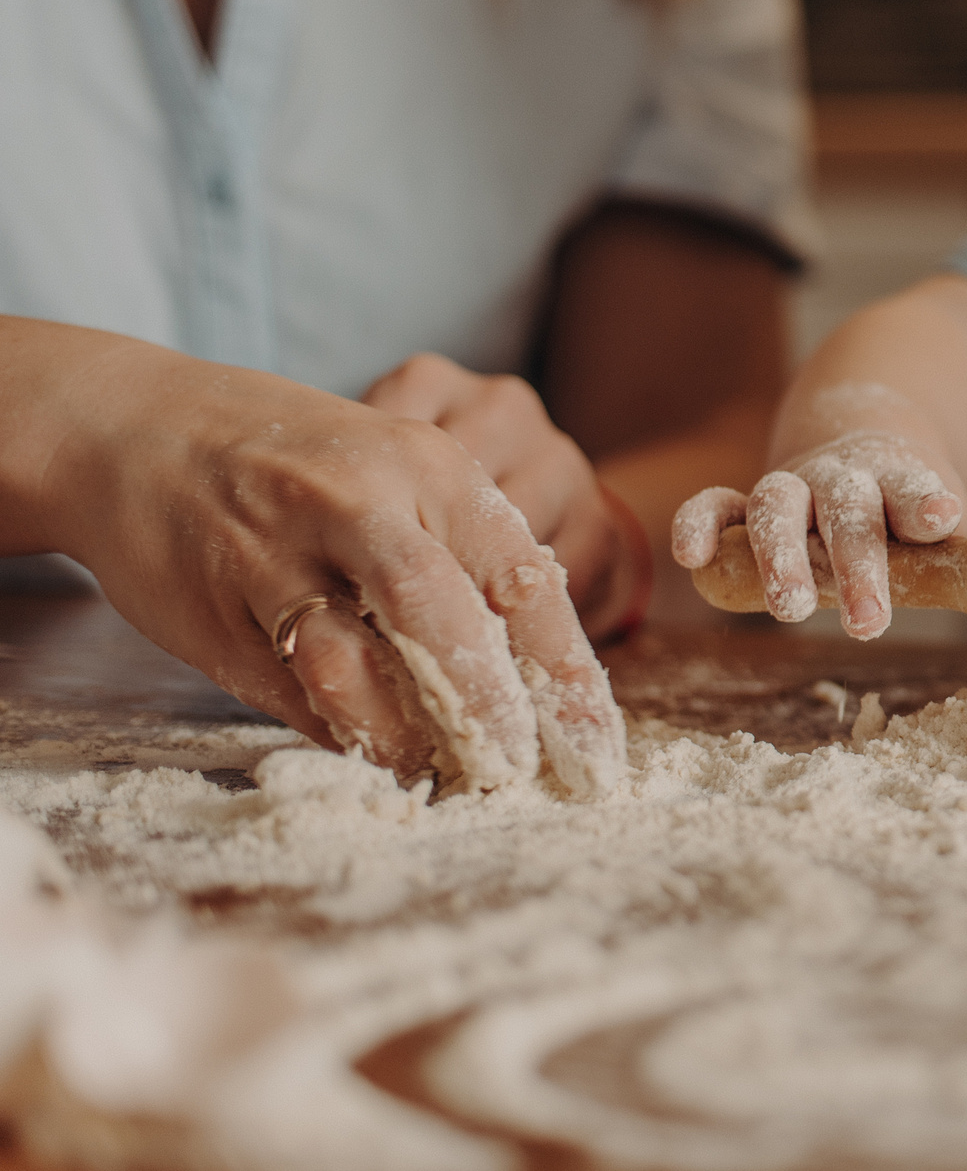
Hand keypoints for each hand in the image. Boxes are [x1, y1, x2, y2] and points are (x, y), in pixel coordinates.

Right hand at [33, 337, 623, 795]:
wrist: (134, 428)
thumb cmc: (299, 459)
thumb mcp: (398, 468)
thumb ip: (462, 551)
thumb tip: (535, 674)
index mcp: (429, 466)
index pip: (523, 578)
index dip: (566, 675)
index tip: (598, 751)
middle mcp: (357, 503)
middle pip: (444, 619)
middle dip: (492, 712)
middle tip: (522, 774)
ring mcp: (276, 556)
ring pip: (352, 664)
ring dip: (404, 734)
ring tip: (443, 772)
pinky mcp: (212, 609)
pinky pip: (286, 689)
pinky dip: (336, 731)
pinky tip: (369, 753)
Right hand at [673, 422, 965, 638]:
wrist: (864, 448)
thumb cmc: (906, 507)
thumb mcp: (937, 520)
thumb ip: (949, 551)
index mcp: (898, 479)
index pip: (910, 490)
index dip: (923, 503)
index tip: (940, 516)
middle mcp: (842, 479)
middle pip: (845, 510)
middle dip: (856, 566)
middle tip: (870, 625)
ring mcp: (793, 485)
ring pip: (778, 505)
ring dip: (782, 556)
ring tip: (793, 611)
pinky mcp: (748, 502)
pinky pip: (714, 504)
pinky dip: (699, 524)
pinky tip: (693, 558)